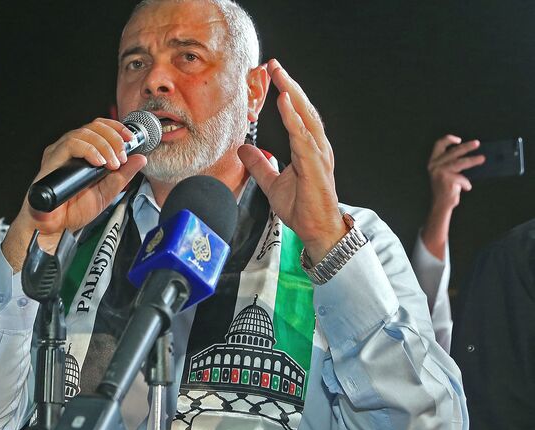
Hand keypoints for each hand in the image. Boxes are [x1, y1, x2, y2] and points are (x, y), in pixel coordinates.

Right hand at [2, 118, 146, 270]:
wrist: (56, 227)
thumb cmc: (74, 211)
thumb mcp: (107, 192)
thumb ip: (123, 175)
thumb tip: (140, 159)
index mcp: (83, 153)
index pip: (100, 128)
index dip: (117, 129)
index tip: (131, 139)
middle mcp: (70, 149)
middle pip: (94, 126)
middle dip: (114, 138)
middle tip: (122, 156)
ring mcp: (60, 152)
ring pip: (84, 133)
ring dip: (104, 145)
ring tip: (113, 164)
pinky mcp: (52, 159)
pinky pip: (71, 144)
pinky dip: (89, 150)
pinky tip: (99, 162)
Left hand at [237, 59, 345, 261]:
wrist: (315, 230)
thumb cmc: (301, 207)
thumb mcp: (271, 183)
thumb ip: (259, 165)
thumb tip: (244, 149)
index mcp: (308, 148)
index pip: (298, 114)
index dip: (287, 94)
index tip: (274, 76)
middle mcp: (316, 147)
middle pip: (304, 109)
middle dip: (290, 86)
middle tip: (275, 66)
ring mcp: (318, 155)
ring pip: (306, 119)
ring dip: (293, 96)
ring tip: (281, 78)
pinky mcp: (315, 166)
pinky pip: (304, 137)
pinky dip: (295, 120)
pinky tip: (286, 104)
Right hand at [427, 135, 482, 212]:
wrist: (441, 204)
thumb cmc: (445, 188)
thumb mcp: (445, 173)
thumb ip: (452, 163)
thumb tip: (470, 156)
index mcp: (433, 162)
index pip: (438, 145)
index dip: (448, 139)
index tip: (459, 139)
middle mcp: (434, 166)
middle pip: (453, 152)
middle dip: (466, 147)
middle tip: (477, 144)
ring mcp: (440, 172)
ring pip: (460, 162)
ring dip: (472, 160)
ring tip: (482, 159)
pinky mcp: (448, 180)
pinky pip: (462, 178)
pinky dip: (466, 183)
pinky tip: (466, 188)